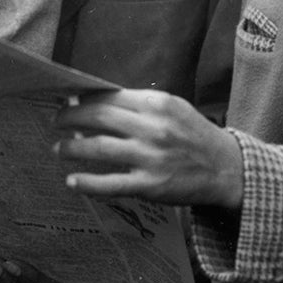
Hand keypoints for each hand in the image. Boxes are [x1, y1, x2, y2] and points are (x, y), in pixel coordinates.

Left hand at [53, 90, 244, 210]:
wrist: (226, 169)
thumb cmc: (194, 136)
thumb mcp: (173, 109)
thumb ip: (139, 105)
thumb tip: (97, 103)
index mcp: (157, 105)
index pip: (109, 97)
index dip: (83, 99)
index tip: (68, 102)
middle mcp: (153, 128)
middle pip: (98, 118)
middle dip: (70, 118)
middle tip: (55, 122)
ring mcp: (151, 158)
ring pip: (98, 148)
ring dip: (72, 148)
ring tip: (59, 148)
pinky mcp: (150, 185)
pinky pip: (111, 183)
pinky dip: (87, 182)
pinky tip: (72, 181)